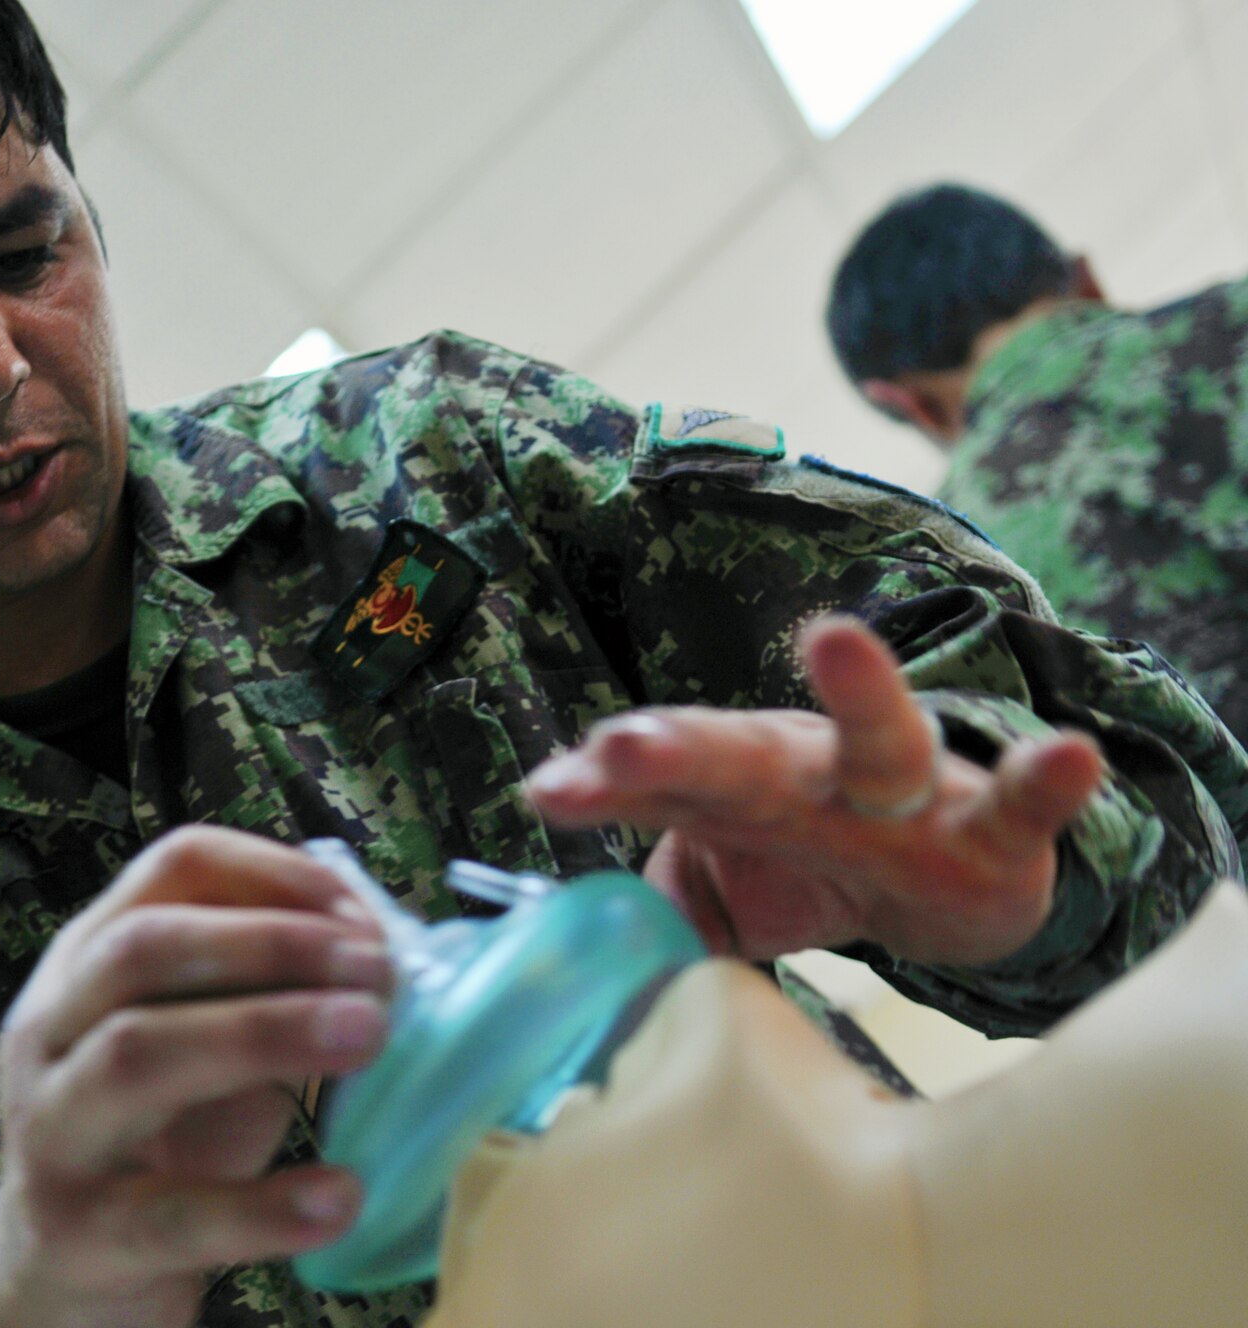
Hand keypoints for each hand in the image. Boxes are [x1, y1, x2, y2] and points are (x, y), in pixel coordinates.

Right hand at [0, 826, 393, 1327]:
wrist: (60, 1276)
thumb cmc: (154, 1141)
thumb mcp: (202, 1049)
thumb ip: (267, 998)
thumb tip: (384, 960)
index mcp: (87, 963)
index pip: (170, 869)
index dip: (274, 876)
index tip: (361, 915)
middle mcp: (51, 1030)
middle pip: (143, 949)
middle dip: (272, 944)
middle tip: (378, 973)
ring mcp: (52, 1131)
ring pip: (137, 1053)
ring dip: (266, 1032)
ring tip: (368, 1036)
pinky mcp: (79, 1234)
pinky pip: (171, 1213)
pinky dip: (264, 1204)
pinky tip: (339, 1194)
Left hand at [526, 616, 1102, 964]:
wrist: (948, 891)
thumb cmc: (812, 865)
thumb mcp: (722, 896)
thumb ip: (651, 912)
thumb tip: (574, 962)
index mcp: (734, 795)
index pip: (657, 787)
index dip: (602, 787)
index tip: (548, 791)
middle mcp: (811, 779)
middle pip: (739, 756)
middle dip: (679, 747)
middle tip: (623, 742)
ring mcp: (906, 800)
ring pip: (881, 745)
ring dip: (860, 694)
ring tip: (833, 637)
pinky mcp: (992, 836)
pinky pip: (1021, 808)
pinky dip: (1044, 784)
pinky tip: (1067, 755)